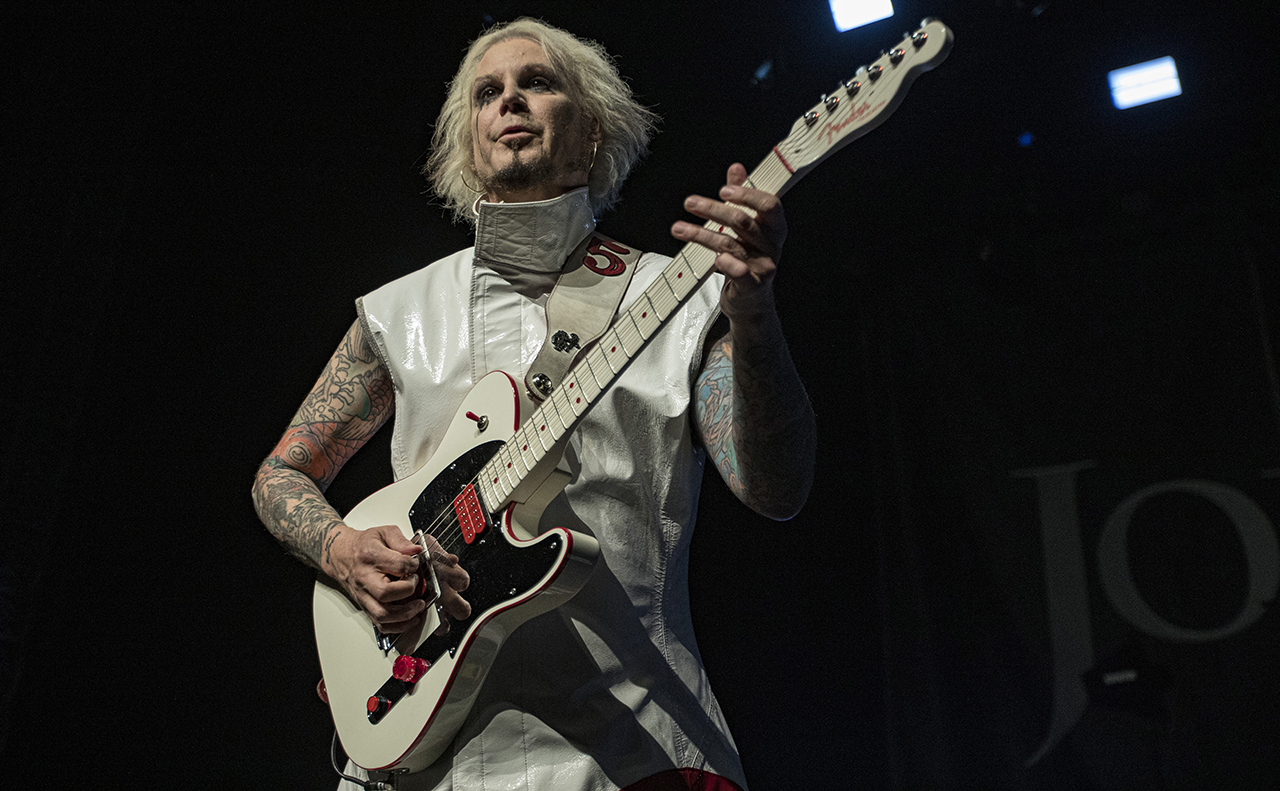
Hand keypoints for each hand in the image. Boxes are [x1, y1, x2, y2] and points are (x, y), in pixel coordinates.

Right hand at [330, 523, 470, 633]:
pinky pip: (379, 623)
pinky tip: (409, 619)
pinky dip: (396, 626)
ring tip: (418, 605)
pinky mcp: (365, 606)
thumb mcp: (383, 533)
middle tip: (416, 584)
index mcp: (370, 556)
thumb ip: (401, 540)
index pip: (397, 565)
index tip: (416, 565)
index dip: (412, 566)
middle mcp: (365, 578)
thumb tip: (416, 551)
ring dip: (405, 614)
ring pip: (382, 614)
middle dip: (408, 590)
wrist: (341, 555)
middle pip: (386, 593)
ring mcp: (364, 595)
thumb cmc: (363, 545)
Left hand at [670, 163, 787, 319]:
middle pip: (743, 221)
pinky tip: (715, 259)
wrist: (751, 300)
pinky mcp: (753, 286)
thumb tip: (737, 169)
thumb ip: (743, 197)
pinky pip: (740, 272)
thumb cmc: (749, 259)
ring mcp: (763, 266)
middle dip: (713, 210)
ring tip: (680, 228)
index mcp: (774, 228)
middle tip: (691, 203)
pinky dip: (727, 264)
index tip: (723, 190)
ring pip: (730, 244)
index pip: (769, 205)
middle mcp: (771, 245)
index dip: (747, 195)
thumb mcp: (747, 227)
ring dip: (701, 234)